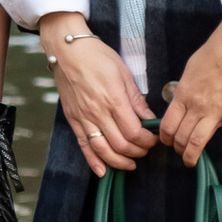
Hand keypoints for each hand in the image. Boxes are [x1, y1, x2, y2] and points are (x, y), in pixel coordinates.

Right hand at [41, 11, 154, 177]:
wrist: (67, 50)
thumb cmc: (97, 57)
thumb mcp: (124, 74)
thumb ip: (136, 100)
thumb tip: (149, 119)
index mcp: (114, 99)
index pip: (134, 132)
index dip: (147, 141)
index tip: (153, 139)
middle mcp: (97, 112)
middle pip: (121, 144)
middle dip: (137, 152)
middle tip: (145, 150)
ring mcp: (83, 117)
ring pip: (102, 150)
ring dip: (118, 162)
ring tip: (130, 164)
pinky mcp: (73, 119)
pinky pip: (83, 145)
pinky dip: (93, 161)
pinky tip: (103, 171)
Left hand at [158, 18, 221, 163]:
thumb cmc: (212, 54)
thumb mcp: (189, 71)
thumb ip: (184, 90)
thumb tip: (181, 102)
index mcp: (183, 95)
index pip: (167, 125)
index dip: (165, 138)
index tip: (168, 142)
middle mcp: (197, 106)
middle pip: (181, 137)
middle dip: (178, 149)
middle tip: (182, 153)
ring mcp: (217, 111)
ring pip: (198, 142)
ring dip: (192, 156)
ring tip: (192, 161)